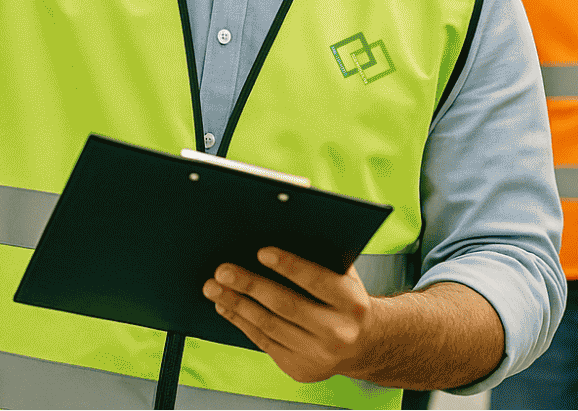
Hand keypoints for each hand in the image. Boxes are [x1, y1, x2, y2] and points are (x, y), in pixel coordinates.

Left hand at [203, 247, 379, 383]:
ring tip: (212, 287)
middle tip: (222, 270)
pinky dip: (241, 322)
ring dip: (236, 304)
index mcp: (352, 302)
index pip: (319, 281)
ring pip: (269, 326)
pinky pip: (263, 342)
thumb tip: (296, 208)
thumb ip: (321, 250)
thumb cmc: (345, 297)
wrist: (365, 344)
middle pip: (286, 305)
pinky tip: (225, 306)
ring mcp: (318, 355)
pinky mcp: (300, 369)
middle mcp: (338, 332)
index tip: (261, 251)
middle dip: (250, 285)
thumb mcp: (344, 273)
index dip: (290, 266)